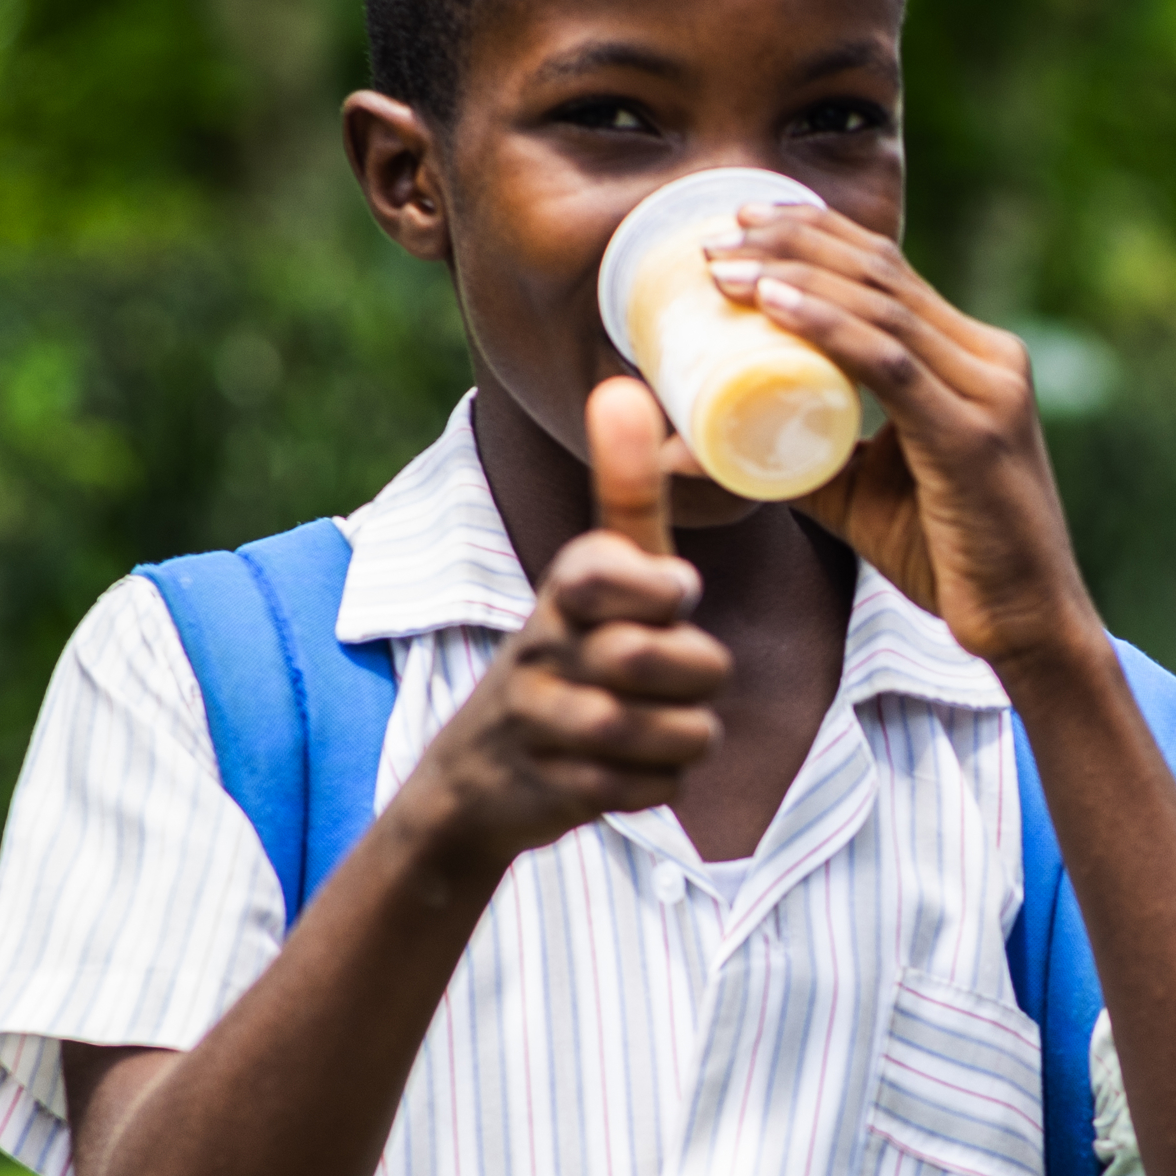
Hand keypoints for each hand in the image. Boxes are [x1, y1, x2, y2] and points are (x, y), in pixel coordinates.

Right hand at [402, 377, 731, 870]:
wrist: (480, 775)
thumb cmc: (569, 652)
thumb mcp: (593, 572)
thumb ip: (623, 492)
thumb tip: (623, 387)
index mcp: (566, 585)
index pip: (615, 570)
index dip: (659, 591)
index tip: (670, 597)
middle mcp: (544, 644)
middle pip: (663, 660)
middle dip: (696, 674)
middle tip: (679, 675)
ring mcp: (542, 720)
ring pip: (668, 731)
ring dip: (684, 734)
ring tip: (658, 723)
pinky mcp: (553, 786)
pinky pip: (653, 789)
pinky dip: (659, 784)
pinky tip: (628, 767)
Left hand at [704, 204, 1107, 683]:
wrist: (1027, 627)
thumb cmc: (948, 561)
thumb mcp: (862, 495)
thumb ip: (795, 464)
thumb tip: (692, 450)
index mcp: (974, 359)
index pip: (891, 272)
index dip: (817, 234)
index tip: (744, 222)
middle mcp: (991, 359)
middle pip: (883, 271)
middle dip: (795, 241)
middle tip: (718, 235)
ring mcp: (989, 391)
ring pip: (881, 306)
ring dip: (795, 276)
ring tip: (726, 270)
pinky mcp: (974, 435)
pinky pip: (889, 362)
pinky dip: (827, 326)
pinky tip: (776, 306)